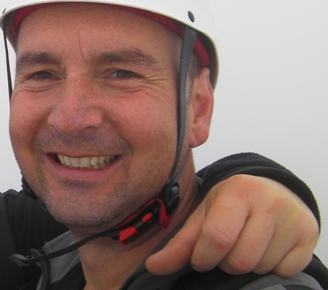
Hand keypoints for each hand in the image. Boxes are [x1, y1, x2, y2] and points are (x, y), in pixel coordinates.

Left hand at [146, 175, 318, 275]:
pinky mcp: (308, 236)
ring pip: (260, 267)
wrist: (273, 191)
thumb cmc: (233, 204)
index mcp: (238, 191)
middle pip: (239, 259)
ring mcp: (293, 219)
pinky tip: (266, 249)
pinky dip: (271, 268)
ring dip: (247, 264)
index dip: (204, 257)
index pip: (217, 238)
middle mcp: (269, 202)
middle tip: (226, 248)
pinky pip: (284, 270)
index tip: (201, 256)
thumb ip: (180, 243)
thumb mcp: (204, 215)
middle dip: (225, 262)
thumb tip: (153, 266)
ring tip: (245, 245)